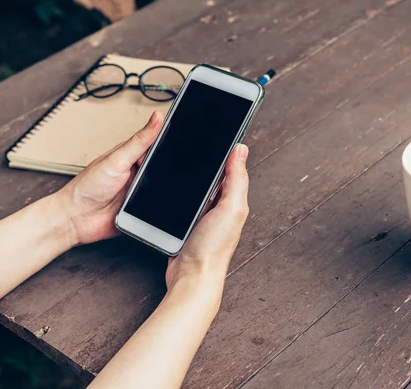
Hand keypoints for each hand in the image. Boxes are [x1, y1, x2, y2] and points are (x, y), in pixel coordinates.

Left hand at [56, 111, 163, 245]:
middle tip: (165, 170)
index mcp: (131, 156)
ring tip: (153, 189)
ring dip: (163, 189)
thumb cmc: (88, 186)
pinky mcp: (141, 210)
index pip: (156, 144)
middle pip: (163, 167)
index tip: (184, 137)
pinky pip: (158, 206)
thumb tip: (156, 118)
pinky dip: (160, 206)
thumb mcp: (117, 159)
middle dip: (169, 169)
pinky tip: (155, 204)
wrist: (76, 219)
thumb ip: (139, 141)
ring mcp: (139, 191)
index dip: (170, 141)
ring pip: (163, 187)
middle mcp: (136, 173)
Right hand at [165, 144, 249, 298]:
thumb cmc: (213, 248)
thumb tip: (240, 149)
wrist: (192, 276)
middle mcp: (219, 207)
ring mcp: (202, 216)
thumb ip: (237, 179)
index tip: (216, 134)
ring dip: (189, 177)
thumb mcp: (231, 208)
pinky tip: (170, 188)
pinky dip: (178, 194)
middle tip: (196, 142)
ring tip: (182, 159)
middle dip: (205, 161)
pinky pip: (183, 202)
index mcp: (232, 200)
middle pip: (211, 176)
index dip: (224, 151)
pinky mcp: (185, 224)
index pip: (230, 168)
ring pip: (196, 188)